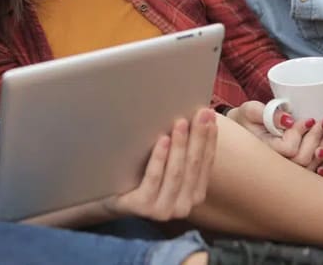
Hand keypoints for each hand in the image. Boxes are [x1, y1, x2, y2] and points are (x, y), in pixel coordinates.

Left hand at [102, 108, 216, 221]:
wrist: (111, 196)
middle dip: (199, 137)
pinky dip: (159, 159)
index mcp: (194, 194)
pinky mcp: (143, 207)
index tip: (210, 115)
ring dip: (180, 146)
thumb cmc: (141, 175)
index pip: (206, 162)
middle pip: (193, 165)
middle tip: (201, 113)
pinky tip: (162, 140)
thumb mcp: (166, 164)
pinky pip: (153, 179)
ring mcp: (164, 209)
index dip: (209, 138)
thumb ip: (182, 150)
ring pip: (176, 173)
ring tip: (180, 123)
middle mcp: (183, 206)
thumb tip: (196, 116)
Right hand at [226, 101, 322, 166]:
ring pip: (311, 167)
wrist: (243, 130)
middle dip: (315, 139)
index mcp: (265, 149)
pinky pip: (314, 169)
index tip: (306, 119)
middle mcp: (276, 163)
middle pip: (303, 160)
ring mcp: (286, 169)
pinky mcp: (296, 169)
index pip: (288, 148)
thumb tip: (289, 120)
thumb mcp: (251, 110)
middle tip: (322, 122)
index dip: (299, 133)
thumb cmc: (247, 118)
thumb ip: (268, 114)